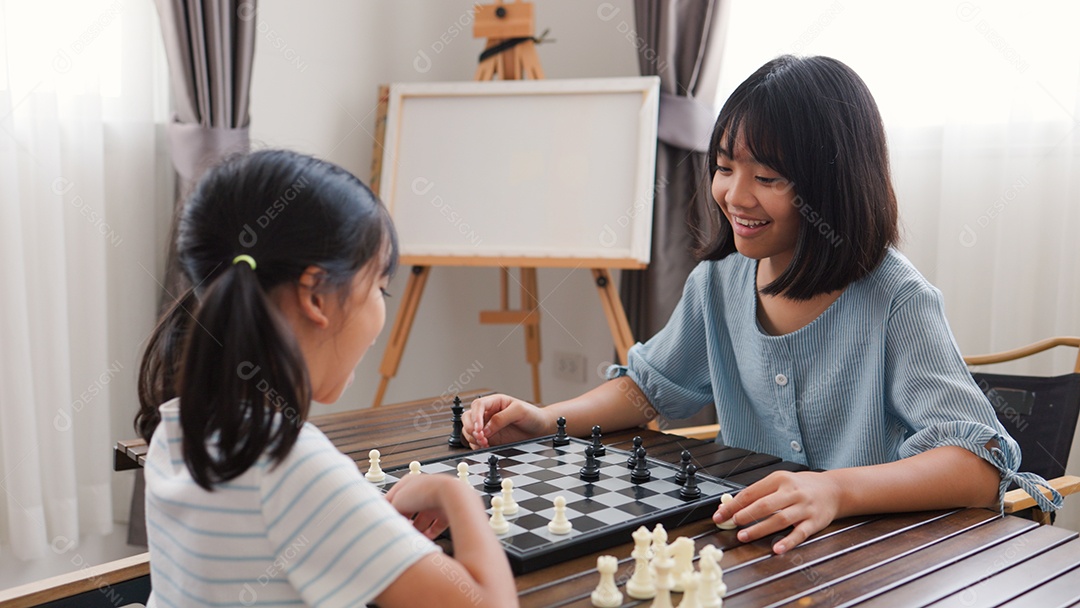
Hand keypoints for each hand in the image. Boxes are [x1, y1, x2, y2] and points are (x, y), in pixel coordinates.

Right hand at [385, 474, 453, 538]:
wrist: (450, 494)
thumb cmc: (424, 491)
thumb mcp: (398, 500)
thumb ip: (391, 509)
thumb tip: (389, 519)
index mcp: (410, 483)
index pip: (394, 497)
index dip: (388, 509)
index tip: (384, 520)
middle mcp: (423, 492)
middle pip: (409, 510)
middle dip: (403, 521)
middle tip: (397, 530)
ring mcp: (435, 502)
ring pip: (422, 520)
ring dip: (416, 529)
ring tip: (409, 537)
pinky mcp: (446, 513)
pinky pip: (435, 526)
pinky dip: (429, 534)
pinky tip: (423, 540)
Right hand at [462, 393, 551, 448]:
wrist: (540, 428)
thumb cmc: (532, 415)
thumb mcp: (519, 411)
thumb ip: (501, 418)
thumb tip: (486, 429)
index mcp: (495, 402)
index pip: (478, 405)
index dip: (475, 417)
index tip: (479, 429)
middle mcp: (488, 413)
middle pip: (468, 417)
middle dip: (470, 428)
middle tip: (480, 437)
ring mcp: (488, 426)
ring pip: (469, 430)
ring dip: (473, 438)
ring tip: (485, 443)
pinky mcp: (490, 438)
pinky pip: (476, 441)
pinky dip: (476, 445)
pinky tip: (486, 446)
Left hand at [712, 470, 841, 553]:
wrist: (834, 489)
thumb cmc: (801, 486)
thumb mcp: (780, 481)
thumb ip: (758, 492)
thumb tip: (731, 506)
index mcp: (779, 479)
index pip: (751, 493)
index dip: (733, 505)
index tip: (720, 515)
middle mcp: (792, 492)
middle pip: (765, 505)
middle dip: (745, 515)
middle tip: (732, 524)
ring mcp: (804, 508)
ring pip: (780, 519)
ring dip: (760, 529)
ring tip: (744, 536)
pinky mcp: (814, 522)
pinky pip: (800, 533)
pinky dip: (788, 541)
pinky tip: (776, 548)